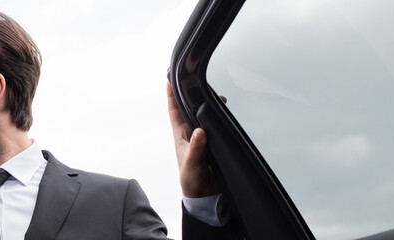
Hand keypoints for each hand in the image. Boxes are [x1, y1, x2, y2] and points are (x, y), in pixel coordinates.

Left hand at [166, 82, 222, 197]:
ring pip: (204, 116)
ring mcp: (202, 137)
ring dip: (209, 106)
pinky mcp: (213, 143)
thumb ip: (197, 147)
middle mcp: (190, 133)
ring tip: (219, 97)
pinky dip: (219, 119)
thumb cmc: (191, 178)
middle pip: (190, 108)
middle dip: (193, 95)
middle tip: (199, 83)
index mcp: (180, 134)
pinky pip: (215, 127)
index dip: (171, 95)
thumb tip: (200, 132)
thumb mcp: (192, 162)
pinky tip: (225, 113)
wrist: (203, 193)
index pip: (174, 110)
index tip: (169, 79)